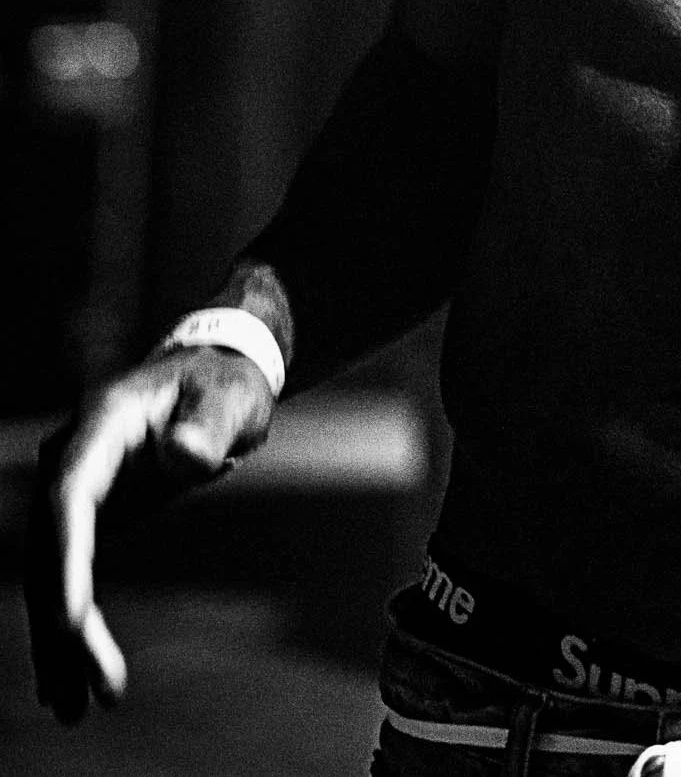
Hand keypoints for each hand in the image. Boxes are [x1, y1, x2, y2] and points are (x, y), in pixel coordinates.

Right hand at [25, 344, 275, 721]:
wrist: (215, 372)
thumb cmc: (225, 383)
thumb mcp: (232, 395)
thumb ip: (210, 424)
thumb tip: (183, 457)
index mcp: (103, 423)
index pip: (69, 496)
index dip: (65, 561)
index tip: (70, 621)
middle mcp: (72, 457)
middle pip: (52, 548)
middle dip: (61, 624)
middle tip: (81, 692)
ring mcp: (74, 488)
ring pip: (50, 572)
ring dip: (57, 639)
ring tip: (69, 706)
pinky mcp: (88, 515)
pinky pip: (65, 575)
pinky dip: (66, 624)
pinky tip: (65, 678)